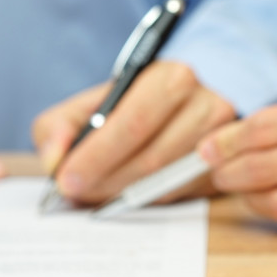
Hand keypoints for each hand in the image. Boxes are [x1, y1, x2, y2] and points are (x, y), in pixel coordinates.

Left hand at [31, 61, 235, 203]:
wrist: (172, 113)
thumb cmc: (123, 111)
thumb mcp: (84, 109)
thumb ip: (57, 129)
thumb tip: (54, 159)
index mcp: (170, 78)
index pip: (133, 122)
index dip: (97, 155)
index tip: (67, 180)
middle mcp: (206, 103)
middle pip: (153, 156)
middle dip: (107, 180)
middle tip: (77, 193)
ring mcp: (220, 139)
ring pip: (167, 179)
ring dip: (124, 193)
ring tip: (95, 194)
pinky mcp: (222, 167)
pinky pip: (180, 193)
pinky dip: (146, 199)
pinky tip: (122, 194)